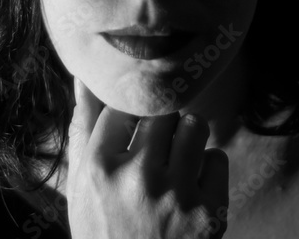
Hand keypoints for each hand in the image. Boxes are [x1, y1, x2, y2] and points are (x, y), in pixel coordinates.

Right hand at [65, 76, 228, 237]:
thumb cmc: (102, 231)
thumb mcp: (80, 184)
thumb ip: (82, 127)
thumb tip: (84, 74)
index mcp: (100, 166)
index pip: (123, 105)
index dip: (129, 117)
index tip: (130, 133)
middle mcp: (139, 176)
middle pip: (162, 112)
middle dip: (160, 126)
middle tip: (154, 148)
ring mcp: (177, 194)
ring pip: (194, 126)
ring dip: (186, 138)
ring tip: (175, 161)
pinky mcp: (209, 212)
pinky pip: (218, 158)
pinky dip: (207, 169)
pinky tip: (190, 188)